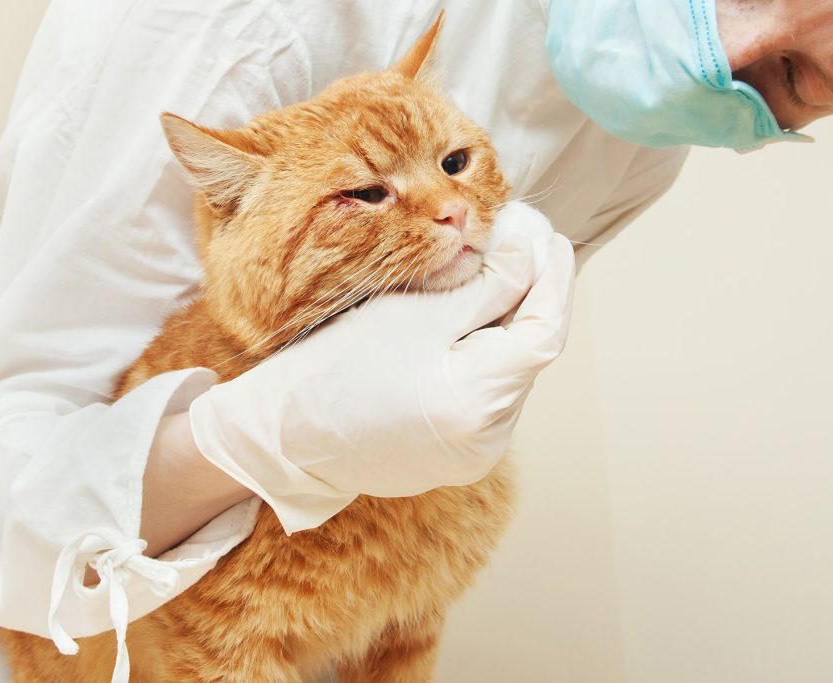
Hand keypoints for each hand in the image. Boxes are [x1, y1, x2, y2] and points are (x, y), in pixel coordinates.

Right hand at [188, 202, 575, 532]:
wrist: (280, 436)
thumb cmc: (333, 370)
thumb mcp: (412, 314)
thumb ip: (486, 285)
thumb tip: (529, 250)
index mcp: (476, 407)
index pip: (544, 332)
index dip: (552, 277)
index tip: (543, 232)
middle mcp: (486, 443)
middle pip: (528, 355)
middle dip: (526, 294)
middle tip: (515, 241)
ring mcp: (471, 456)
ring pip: (507, 374)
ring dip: (504, 324)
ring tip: (484, 275)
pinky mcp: (454, 457)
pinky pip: (484, 395)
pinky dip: (481, 354)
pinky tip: (462, 323)